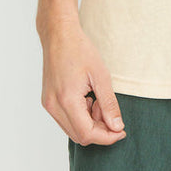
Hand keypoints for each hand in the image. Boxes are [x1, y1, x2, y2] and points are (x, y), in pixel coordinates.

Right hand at [39, 17, 126, 145]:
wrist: (59, 34)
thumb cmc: (80, 49)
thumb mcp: (101, 75)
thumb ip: (109, 104)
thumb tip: (117, 127)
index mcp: (66, 100)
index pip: (87, 134)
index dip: (107, 136)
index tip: (121, 130)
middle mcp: (53, 106)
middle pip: (79, 136)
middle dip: (99, 129)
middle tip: (109, 110)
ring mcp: (49, 105)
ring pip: (73, 129)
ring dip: (90, 123)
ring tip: (97, 99)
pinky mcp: (48, 101)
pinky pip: (66, 119)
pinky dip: (81, 116)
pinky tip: (88, 98)